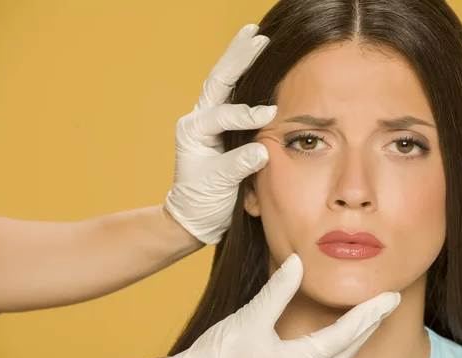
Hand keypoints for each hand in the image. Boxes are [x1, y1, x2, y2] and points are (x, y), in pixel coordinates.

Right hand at [108, 254, 400, 357]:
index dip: (370, 313)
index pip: (348, 334)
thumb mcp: (250, 319)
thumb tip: (298, 261)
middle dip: (370, 324)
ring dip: (358, 337)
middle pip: (350, 349)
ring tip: (370, 316)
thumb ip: (278, 289)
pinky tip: (339, 340)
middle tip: (388, 301)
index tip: (389, 296)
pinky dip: (340, 348)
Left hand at [164, 24, 276, 243]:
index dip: (244, 115)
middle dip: (238, 58)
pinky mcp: (224, 128)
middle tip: (257, 36)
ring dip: (241, 59)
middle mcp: (199, 120)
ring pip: (226, 83)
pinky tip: (259, 62)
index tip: (269, 116)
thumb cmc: (202, 202)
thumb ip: (237, 165)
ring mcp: (211, 121)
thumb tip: (261, 149)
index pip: (221, 116)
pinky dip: (247, 78)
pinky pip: (235, 97)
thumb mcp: (217, 185)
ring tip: (256, 36)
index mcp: (192, 131)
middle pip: (219, 81)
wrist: (196, 216)